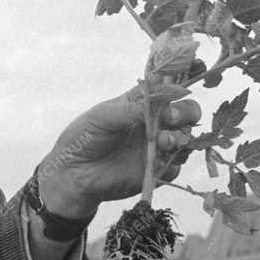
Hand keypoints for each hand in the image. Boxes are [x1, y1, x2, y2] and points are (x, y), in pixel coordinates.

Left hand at [37, 84, 200, 215]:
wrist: (73, 174)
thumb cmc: (83, 138)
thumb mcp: (102, 116)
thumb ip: (129, 110)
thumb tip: (155, 105)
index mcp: (141, 104)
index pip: (167, 90)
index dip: (178, 86)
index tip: (180, 86)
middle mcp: (154, 123)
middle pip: (184, 113)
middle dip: (185, 112)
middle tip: (170, 118)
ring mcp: (157, 146)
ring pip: (185, 138)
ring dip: (181, 137)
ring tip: (164, 141)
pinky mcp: (157, 169)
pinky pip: (176, 165)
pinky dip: (173, 161)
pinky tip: (161, 159)